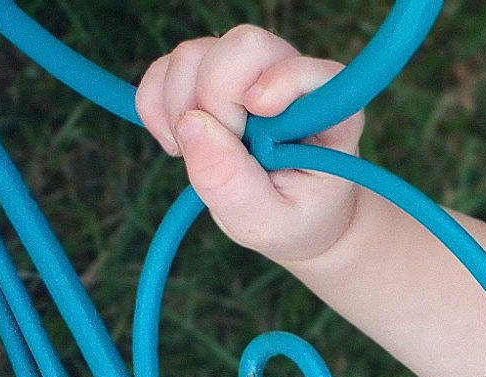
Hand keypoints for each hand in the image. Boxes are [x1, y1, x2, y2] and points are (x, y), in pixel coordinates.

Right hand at [136, 26, 364, 266]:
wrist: (290, 220)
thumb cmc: (293, 219)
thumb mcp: (270, 222)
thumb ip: (235, 184)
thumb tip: (192, 124)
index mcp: (330, 113)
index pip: (307, 69)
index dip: (278, 82)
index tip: (259, 116)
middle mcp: (289, 77)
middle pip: (243, 46)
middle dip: (214, 99)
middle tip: (222, 150)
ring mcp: (246, 71)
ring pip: (194, 54)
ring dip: (180, 107)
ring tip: (198, 155)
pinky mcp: (207, 74)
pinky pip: (164, 68)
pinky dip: (156, 105)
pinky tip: (178, 143)